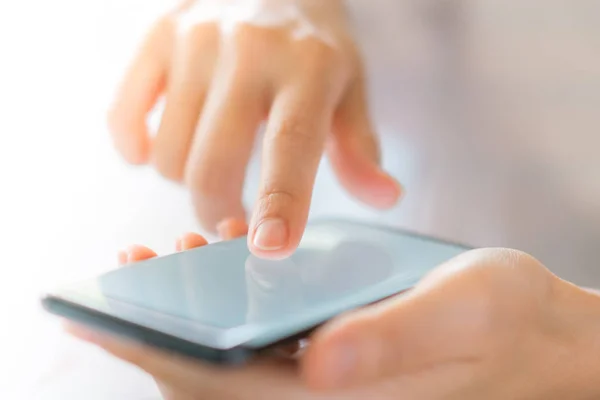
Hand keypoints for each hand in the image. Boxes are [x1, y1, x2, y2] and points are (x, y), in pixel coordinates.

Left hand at [66, 244, 599, 399]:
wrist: (537, 331)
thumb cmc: (507, 320)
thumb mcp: (463, 314)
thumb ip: (394, 340)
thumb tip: (319, 360)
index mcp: (347, 399)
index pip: (227, 388)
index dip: (159, 353)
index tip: (104, 316)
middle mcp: (328, 398)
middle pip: (216, 378)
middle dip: (161, 329)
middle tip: (132, 269)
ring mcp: (329, 382)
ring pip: (236, 360)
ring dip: (194, 314)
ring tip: (172, 256)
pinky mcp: (337, 359)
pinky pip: (265, 343)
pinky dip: (233, 306)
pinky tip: (228, 262)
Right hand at [108, 0, 401, 258]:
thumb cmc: (314, 43)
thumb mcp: (349, 85)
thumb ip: (359, 146)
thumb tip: (384, 197)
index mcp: (308, 66)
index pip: (290, 144)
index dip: (280, 201)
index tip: (269, 248)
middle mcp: (248, 49)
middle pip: (214, 162)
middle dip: (219, 213)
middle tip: (233, 222)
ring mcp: (194, 40)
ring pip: (169, 153)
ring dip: (188, 181)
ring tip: (213, 164)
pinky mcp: (157, 38)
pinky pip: (124, 116)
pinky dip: (137, 149)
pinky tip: (159, 148)